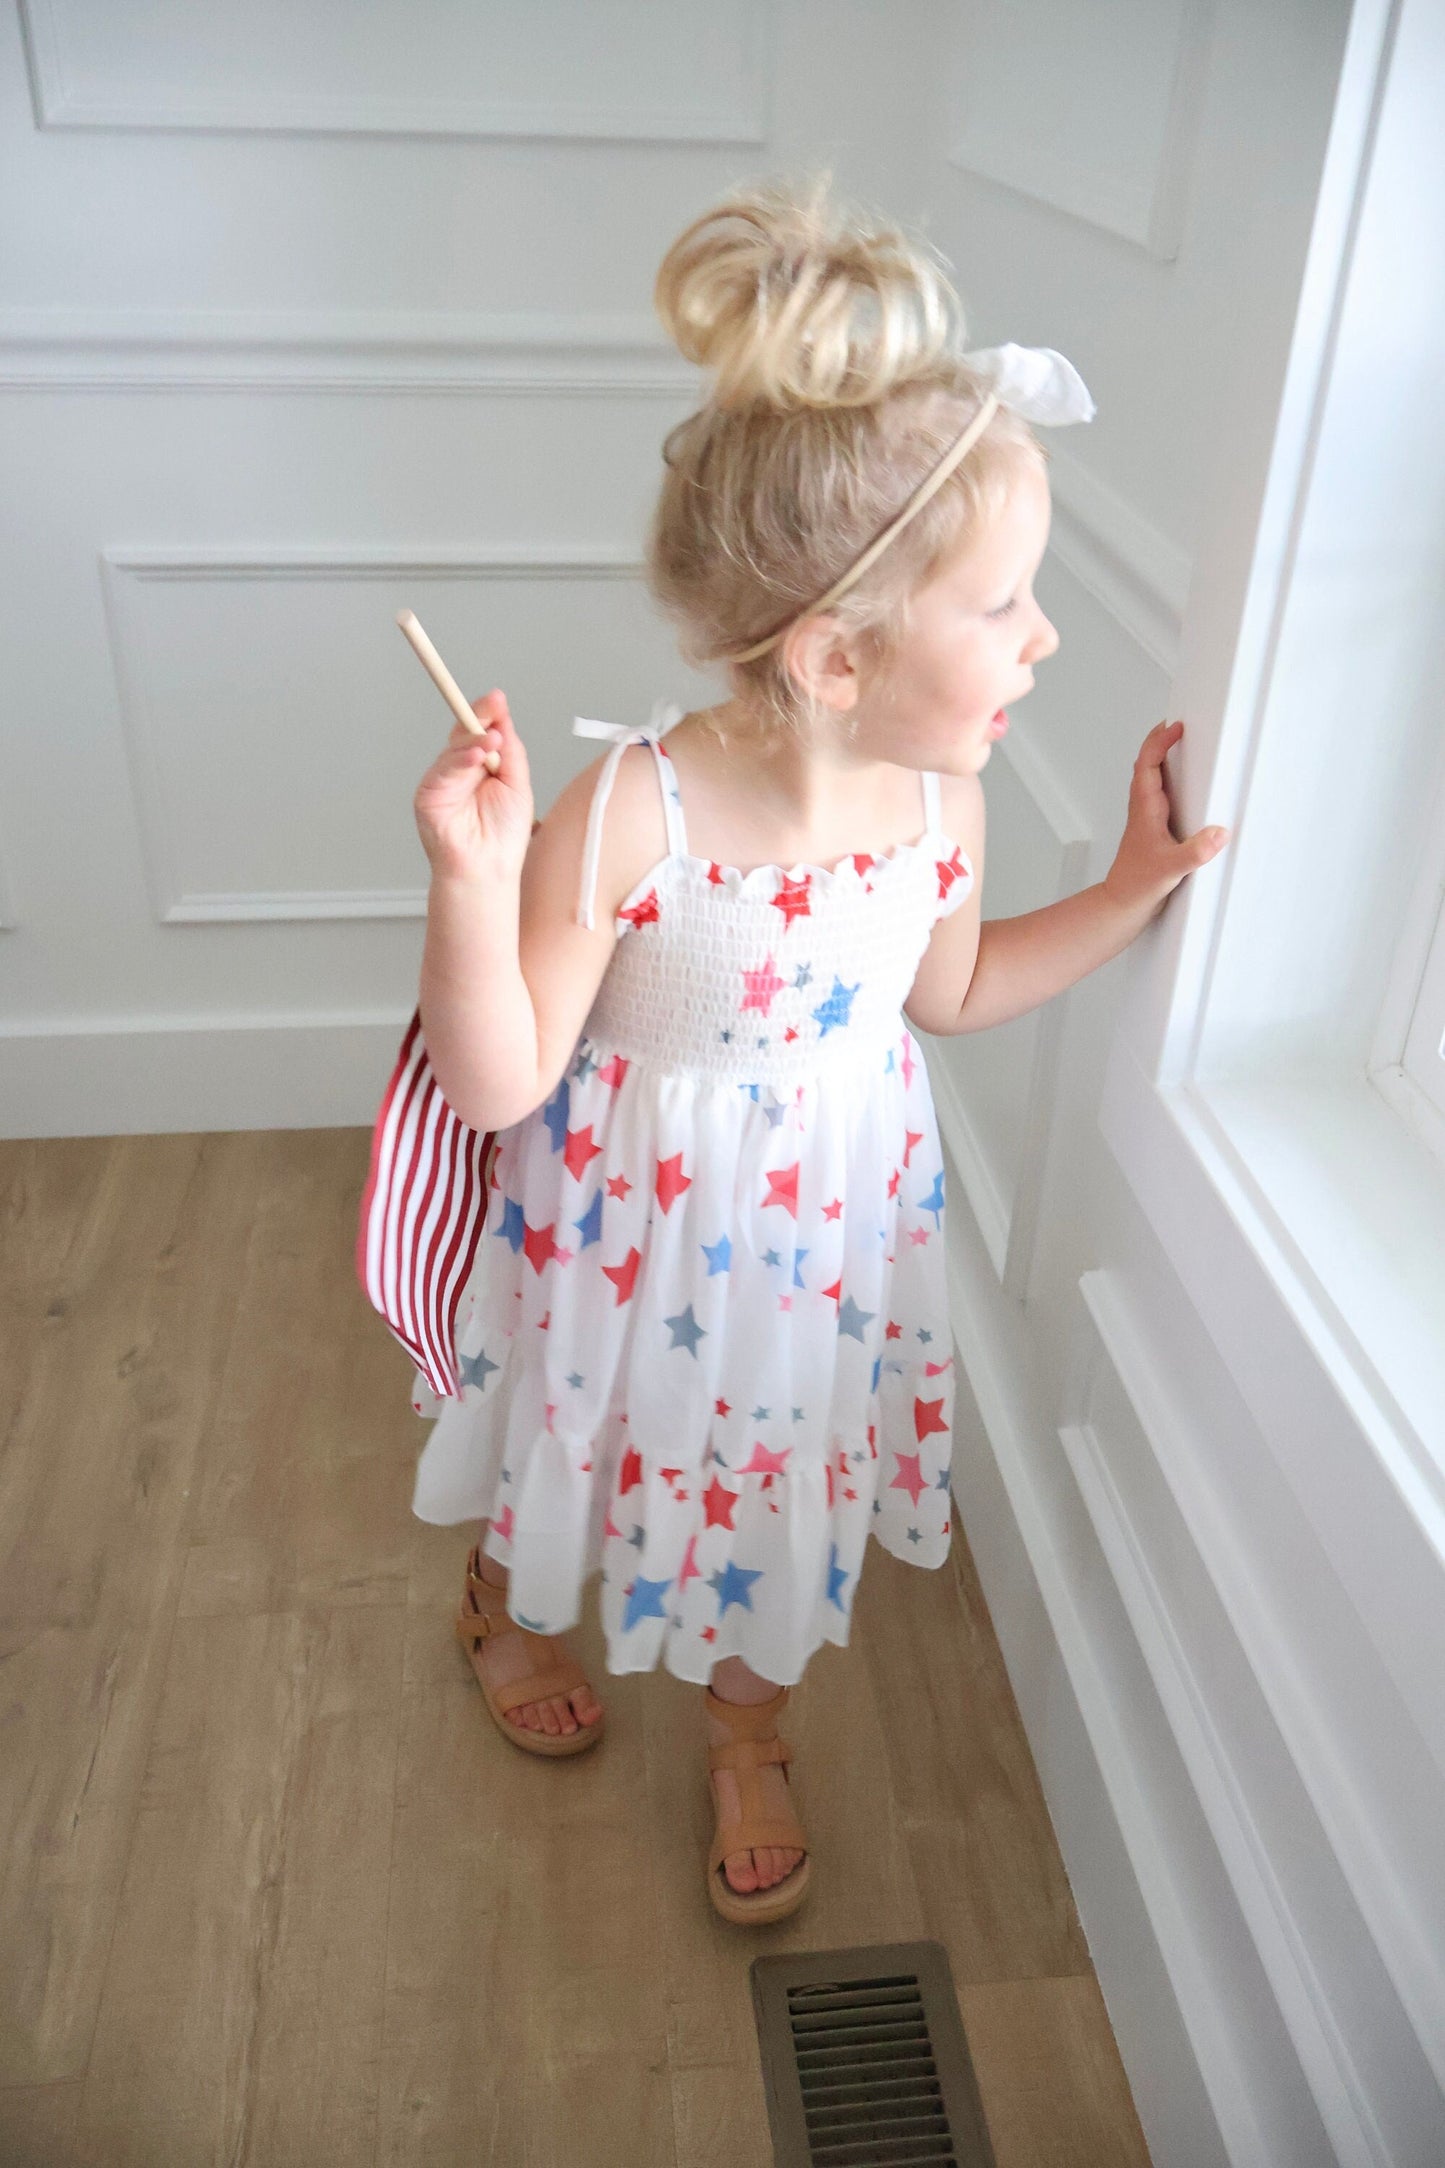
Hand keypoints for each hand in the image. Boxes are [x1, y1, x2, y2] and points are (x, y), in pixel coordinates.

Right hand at [413, 688, 534, 883]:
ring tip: (493, 740)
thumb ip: (510, 751)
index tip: (497, 699)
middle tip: (493, 704)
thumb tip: (503, 716)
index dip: (487, 714)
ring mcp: (443, 781)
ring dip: (474, 741)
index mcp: (482, 765)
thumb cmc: (503, 835)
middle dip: (478, 716)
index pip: (481, 731)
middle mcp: (460, 769)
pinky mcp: (429, 794)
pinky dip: (461, 760)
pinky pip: (444, 770)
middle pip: (464, 733)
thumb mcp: (517, 784)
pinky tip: (478, 756)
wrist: (488, 869)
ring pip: (455, 749)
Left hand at [1103, 721, 1229, 917]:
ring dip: (1164, 758)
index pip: (1148, 764)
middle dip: (1161, 740)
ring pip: (1153, 778)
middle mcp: (1144, 808)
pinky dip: (1171, 780)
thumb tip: (1218, 833)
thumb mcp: (1170, 869)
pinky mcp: (1155, 828)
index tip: (1176, 727)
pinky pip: (1161, 794)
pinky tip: (1187, 786)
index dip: (1160, 742)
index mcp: (1145, 809)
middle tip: (1179, 724)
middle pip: (1148, 763)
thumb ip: (1194, 852)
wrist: (1122, 904)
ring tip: (1183, 744)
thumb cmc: (1136, 885)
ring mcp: (1148, 818)